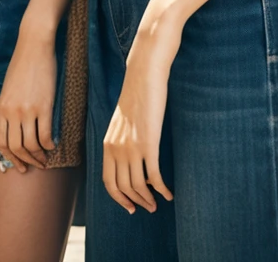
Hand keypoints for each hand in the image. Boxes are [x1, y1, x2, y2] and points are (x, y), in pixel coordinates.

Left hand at [0, 32, 56, 173]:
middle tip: (34, 166)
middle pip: (16, 147)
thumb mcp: (9, 88)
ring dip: (39, 156)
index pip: (0, 141)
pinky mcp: (44, 106)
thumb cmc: (22, 64)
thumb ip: (9, 108)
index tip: (18, 165)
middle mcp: (12, 112)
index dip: (9, 157)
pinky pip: (45, 135)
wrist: (34, 45)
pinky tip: (53, 145)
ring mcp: (27, 110)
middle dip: (25, 161)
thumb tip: (14, 127)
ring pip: (31, 145)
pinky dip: (49, 145)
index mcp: (1, 107)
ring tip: (45, 159)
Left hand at [103, 10, 181, 213]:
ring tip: (160, 201)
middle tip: (149, 207)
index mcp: (107, 142)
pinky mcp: (149, 142)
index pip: (108, 181)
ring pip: (138, 186)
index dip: (119, 198)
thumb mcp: (124, 118)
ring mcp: (132, 146)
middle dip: (135, 203)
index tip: (131, 206)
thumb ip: (123, 137)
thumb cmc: (137, 92)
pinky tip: (170, 192)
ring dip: (149, 199)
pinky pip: (154, 176)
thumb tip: (129, 155)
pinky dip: (162, 189)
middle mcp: (116, 147)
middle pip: (122, 188)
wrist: (144, 70)